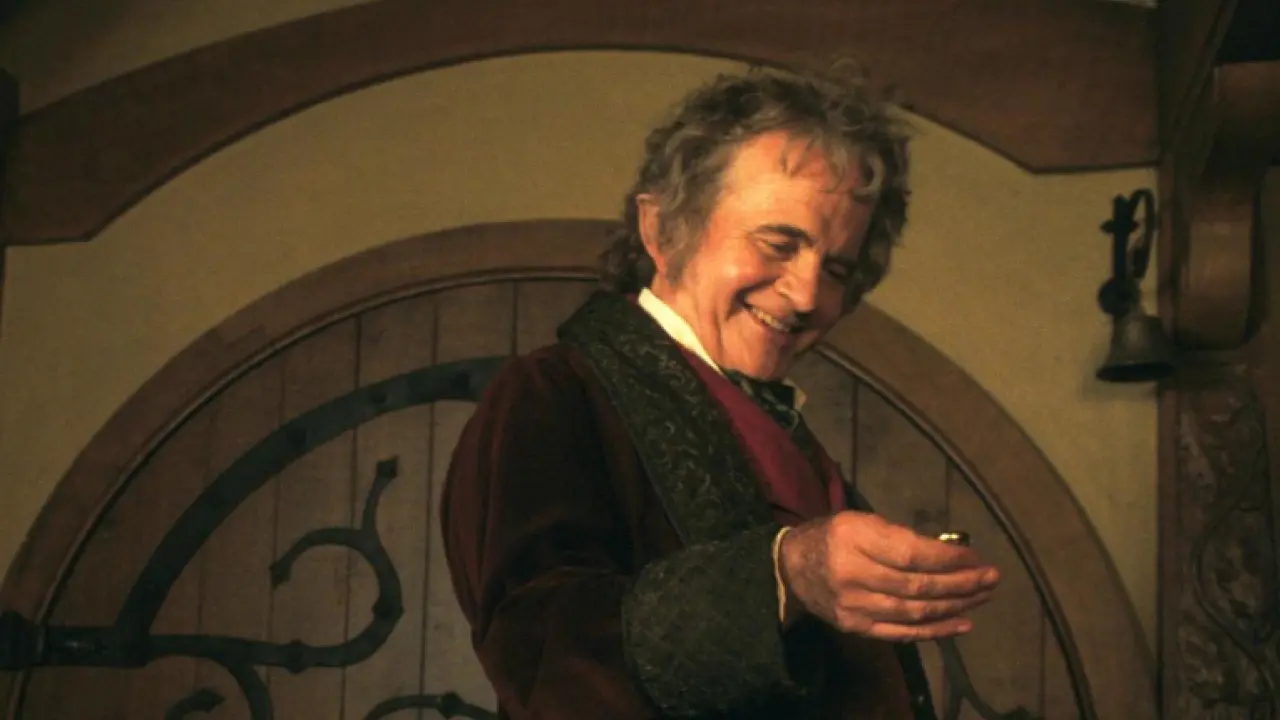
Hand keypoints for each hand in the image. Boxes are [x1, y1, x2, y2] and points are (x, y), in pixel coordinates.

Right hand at [778, 510, 998, 641]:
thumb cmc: (833, 536)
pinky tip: (962, 623)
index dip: (949, 559)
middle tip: (991, 578)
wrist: (791, 567)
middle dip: (961, 583)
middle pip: (917, 585)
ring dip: (955, 606)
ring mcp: (854, 605)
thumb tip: (951, 553)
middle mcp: (852, 573)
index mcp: (854, 537)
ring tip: (982, 597)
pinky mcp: (856, 626)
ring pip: (914, 612)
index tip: (976, 557)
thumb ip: (900, 536)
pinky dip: (935, 631)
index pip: (911, 553)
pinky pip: (902, 632)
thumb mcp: (861, 521)